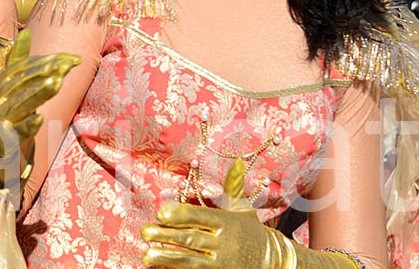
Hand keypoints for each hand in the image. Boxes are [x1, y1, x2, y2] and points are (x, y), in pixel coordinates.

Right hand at [0, 29, 79, 197]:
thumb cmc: (7, 112)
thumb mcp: (11, 86)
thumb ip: (18, 61)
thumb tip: (25, 33)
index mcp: (1, 82)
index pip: (26, 66)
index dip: (50, 60)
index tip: (73, 58)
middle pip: (25, 81)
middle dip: (48, 71)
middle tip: (70, 65)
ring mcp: (0, 118)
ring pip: (21, 103)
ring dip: (39, 92)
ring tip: (57, 82)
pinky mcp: (4, 139)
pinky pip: (16, 132)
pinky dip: (27, 126)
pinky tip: (39, 120)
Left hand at [140, 158, 359, 268]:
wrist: (274, 263)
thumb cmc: (250, 232)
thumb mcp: (243, 209)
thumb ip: (234, 186)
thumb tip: (238, 160)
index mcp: (227, 223)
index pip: (201, 217)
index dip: (181, 215)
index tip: (160, 212)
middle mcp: (224, 244)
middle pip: (192, 239)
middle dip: (167, 236)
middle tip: (144, 231)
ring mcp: (222, 264)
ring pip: (191, 261)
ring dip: (168, 258)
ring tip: (146, 255)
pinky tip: (160, 268)